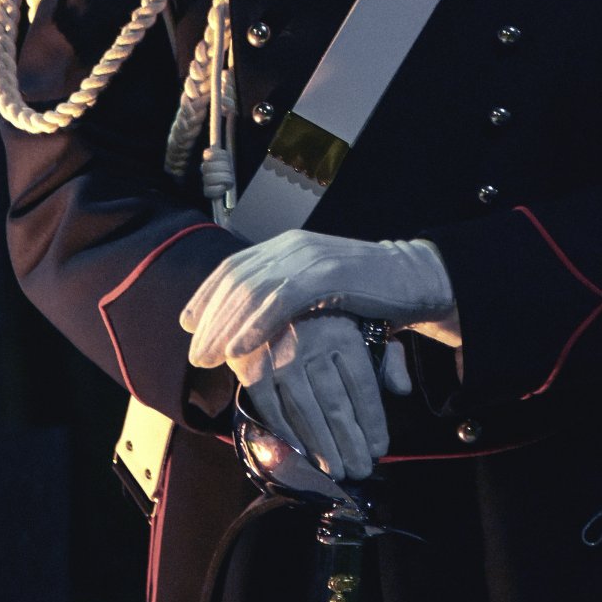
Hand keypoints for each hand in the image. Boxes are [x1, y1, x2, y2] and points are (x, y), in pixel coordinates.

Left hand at [180, 230, 454, 365]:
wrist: (413, 279)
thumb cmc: (368, 293)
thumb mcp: (318, 291)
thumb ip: (287, 298)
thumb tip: (250, 323)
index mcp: (288, 245)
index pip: (235, 266)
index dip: (207, 294)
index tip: (187, 323)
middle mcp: (293, 245)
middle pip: (237, 279)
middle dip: (210, 317)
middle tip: (194, 352)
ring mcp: (309, 255)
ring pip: (252, 289)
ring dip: (224, 326)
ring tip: (208, 357)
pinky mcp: (327, 272)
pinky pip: (280, 300)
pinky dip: (254, 325)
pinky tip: (239, 348)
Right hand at [231, 313, 406, 481]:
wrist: (265, 294)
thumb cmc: (324, 315)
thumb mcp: (361, 322)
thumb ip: (387, 355)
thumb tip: (402, 391)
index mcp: (342, 331)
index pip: (363, 385)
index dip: (372, 421)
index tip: (379, 449)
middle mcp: (312, 344)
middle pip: (335, 404)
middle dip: (349, 442)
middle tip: (360, 470)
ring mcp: (280, 356)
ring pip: (305, 411)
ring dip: (322, 446)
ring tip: (336, 471)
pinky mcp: (252, 367)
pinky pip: (272, 408)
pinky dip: (287, 433)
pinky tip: (302, 453)